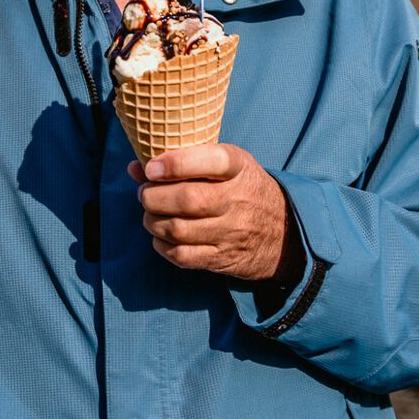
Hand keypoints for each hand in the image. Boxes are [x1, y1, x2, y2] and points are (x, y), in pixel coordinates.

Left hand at [129, 144, 303, 282]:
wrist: (283, 234)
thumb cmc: (243, 189)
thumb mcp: (226, 165)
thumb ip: (183, 161)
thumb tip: (135, 168)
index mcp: (238, 167)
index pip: (211, 161)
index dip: (176, 164)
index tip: (152, 168)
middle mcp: (236, 199)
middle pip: (187, 199)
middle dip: (153, 196)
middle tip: (145, 193)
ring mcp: (230, 231)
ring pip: (178, 229)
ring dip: (152, 221)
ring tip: (151, 214)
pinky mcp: (222, 258)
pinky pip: (181, 255)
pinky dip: (162, 245)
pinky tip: (162, 236)